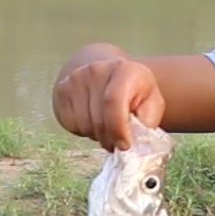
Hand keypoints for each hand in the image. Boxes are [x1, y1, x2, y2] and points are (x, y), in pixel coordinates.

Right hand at [52, 55, 166, 151]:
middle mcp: (97, 69)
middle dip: (110, 138)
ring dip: (97, 135)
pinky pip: (70, 124)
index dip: (118, 129)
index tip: (125, 146)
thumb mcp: (151, 104)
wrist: (107, 75)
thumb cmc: (133, 93)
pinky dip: (82, 131)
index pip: (114, 102)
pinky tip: (92, 120)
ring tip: (107, 126)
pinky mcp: (63, 90)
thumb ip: (147, 122)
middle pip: (98, 120)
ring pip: (84, 125)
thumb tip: (135, 143)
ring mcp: (76, 78)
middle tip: (118, 140)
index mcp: (124, 70)